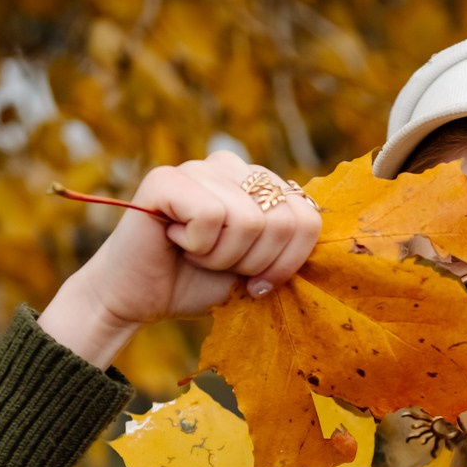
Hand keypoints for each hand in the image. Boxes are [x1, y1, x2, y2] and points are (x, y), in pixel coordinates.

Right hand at [39, 152, 321, 366]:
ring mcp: (200, 167)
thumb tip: (327, 244)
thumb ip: (289, 250)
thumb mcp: (258, 270)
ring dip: (223, 257)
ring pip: (248, 220)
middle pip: (283, 219)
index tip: (259, 283)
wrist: (140, 299)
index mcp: (261, 186)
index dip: (288, 262)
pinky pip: (211, 216)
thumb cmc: (199, 284)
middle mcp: (233, 167)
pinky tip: (176, 241)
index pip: (308, 217)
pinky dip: (197, 245)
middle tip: (222, 267)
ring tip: (196, 254)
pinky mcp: (167, 178)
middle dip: (256, 262)